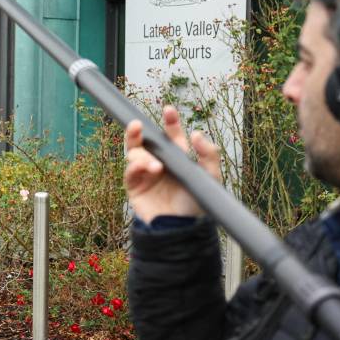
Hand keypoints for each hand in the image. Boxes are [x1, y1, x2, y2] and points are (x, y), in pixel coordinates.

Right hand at [124, 105, 220, 223]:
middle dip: (139, 131)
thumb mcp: (210, 177)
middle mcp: (158, 163)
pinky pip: (130, 171)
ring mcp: (144, 174)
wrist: (181, 229)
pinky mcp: (134, 187)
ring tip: (156, 166)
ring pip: (134, 153)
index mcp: (176, 159)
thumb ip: (208, 155)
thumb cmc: (196, 205)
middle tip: (139, 124)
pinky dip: (136, 166)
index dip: (170, 123)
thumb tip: (197, 134)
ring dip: (142, 155)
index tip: (169, 111)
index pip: (171, 137)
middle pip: (145, 141)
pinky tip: (147, 169)